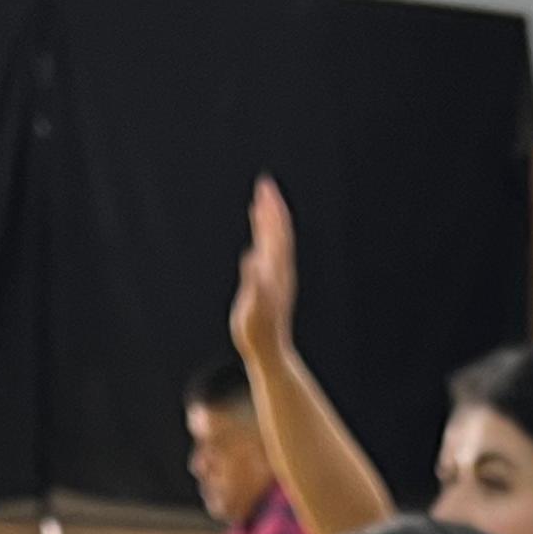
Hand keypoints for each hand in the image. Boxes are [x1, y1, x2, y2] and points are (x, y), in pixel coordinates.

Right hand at [229, 174, 296, 362]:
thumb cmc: (258, 331)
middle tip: (264, 182)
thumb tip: (252, 256)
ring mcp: (278, 276)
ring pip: (276, 241)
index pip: (276, 232)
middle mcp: (281, 269)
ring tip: (261, 199)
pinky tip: (258, 234)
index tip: (264, 188)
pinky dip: (264, 238)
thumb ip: (253, 282)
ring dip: (270, 219)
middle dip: (272, 206)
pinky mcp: (272, 283)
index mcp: (276, 270)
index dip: (270, 210)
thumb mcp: (253, 307)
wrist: (271, 350)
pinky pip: (270, 253)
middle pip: (279, 231)